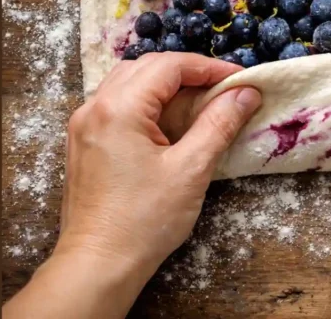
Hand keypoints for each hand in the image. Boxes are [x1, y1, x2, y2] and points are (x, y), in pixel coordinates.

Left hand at [5, 52, 260, 318]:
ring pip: (129, 82)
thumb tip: (246, 93)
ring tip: (201, 102)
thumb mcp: (191, 169)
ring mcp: (84, 124)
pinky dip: (148, 102)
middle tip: (225, 89)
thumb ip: (219, 123)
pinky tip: (170, 122)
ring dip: (167, 85)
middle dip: (189, 72)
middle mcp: (94, 107)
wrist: (98, 264)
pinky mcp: (85, 142)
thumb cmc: (144, 220)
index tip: (241, 80)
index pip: (169, 65)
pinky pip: (117, 103)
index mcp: (118, 108)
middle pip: (147, 67)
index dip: (209, 68)